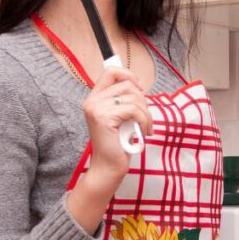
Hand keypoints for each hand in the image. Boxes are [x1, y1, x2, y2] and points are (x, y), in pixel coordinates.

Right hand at [82, 65, 153, 185]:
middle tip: (145, 117)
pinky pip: (134, 109)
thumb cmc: (118, 144)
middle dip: (143, 99)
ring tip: (146, 127)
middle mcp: (92, 101)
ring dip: (146, 113)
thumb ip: (124, 101)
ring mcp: (96, 108)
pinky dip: (144, 120)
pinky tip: (144, 132)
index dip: (129, 76)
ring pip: (133, 97)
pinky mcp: (103, 117)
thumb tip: (139, 86)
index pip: (111, 71)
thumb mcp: (122, 117)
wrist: (108, 167)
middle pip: (126, 83)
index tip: (140, 90)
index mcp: (95, 98)